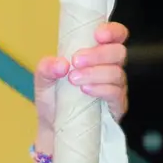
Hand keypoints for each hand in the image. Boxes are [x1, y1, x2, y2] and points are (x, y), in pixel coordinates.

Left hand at [32, 21, 128, 162]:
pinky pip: (116, 94)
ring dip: (96, 73)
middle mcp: (110, 69)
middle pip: (119, 53)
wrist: (52, 130)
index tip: (97, 34)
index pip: (116, 36)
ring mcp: (115, 89)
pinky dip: (101, 90)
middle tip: (76, 61)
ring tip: (74, 79)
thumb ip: (46, 68)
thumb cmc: (53, 100)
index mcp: (98, 56)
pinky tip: (86, 90)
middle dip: (98, 54)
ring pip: (117, 73)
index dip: (112, 31)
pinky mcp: (116, 108)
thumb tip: (60, 64)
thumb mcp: (43, 81)